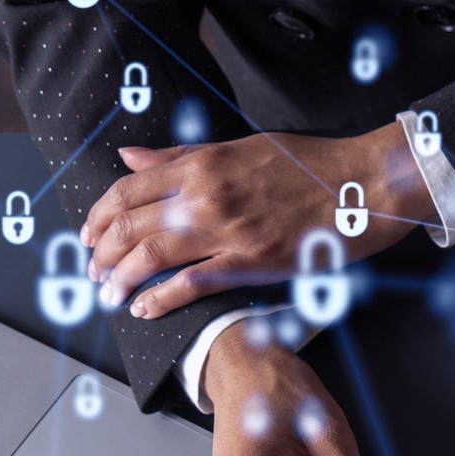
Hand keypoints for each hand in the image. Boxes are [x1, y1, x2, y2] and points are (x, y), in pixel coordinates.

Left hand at [82, 122, 435, 318]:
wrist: (363, 181)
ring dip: (122, 278)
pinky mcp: (253, 261)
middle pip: (131, 224)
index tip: (91, 232)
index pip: (129, 188)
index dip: (100, 214)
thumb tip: (132, 157)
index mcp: (201, 163)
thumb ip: (184, 154)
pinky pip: (193, 284)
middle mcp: (205, 195)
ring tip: (108, 293)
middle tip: (93, 270)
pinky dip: (162, 298)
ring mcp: (227, 230)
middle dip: (102, 251)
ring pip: (152, 255)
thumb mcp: (241, 146)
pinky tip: (144, 309)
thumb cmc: (311, 163)